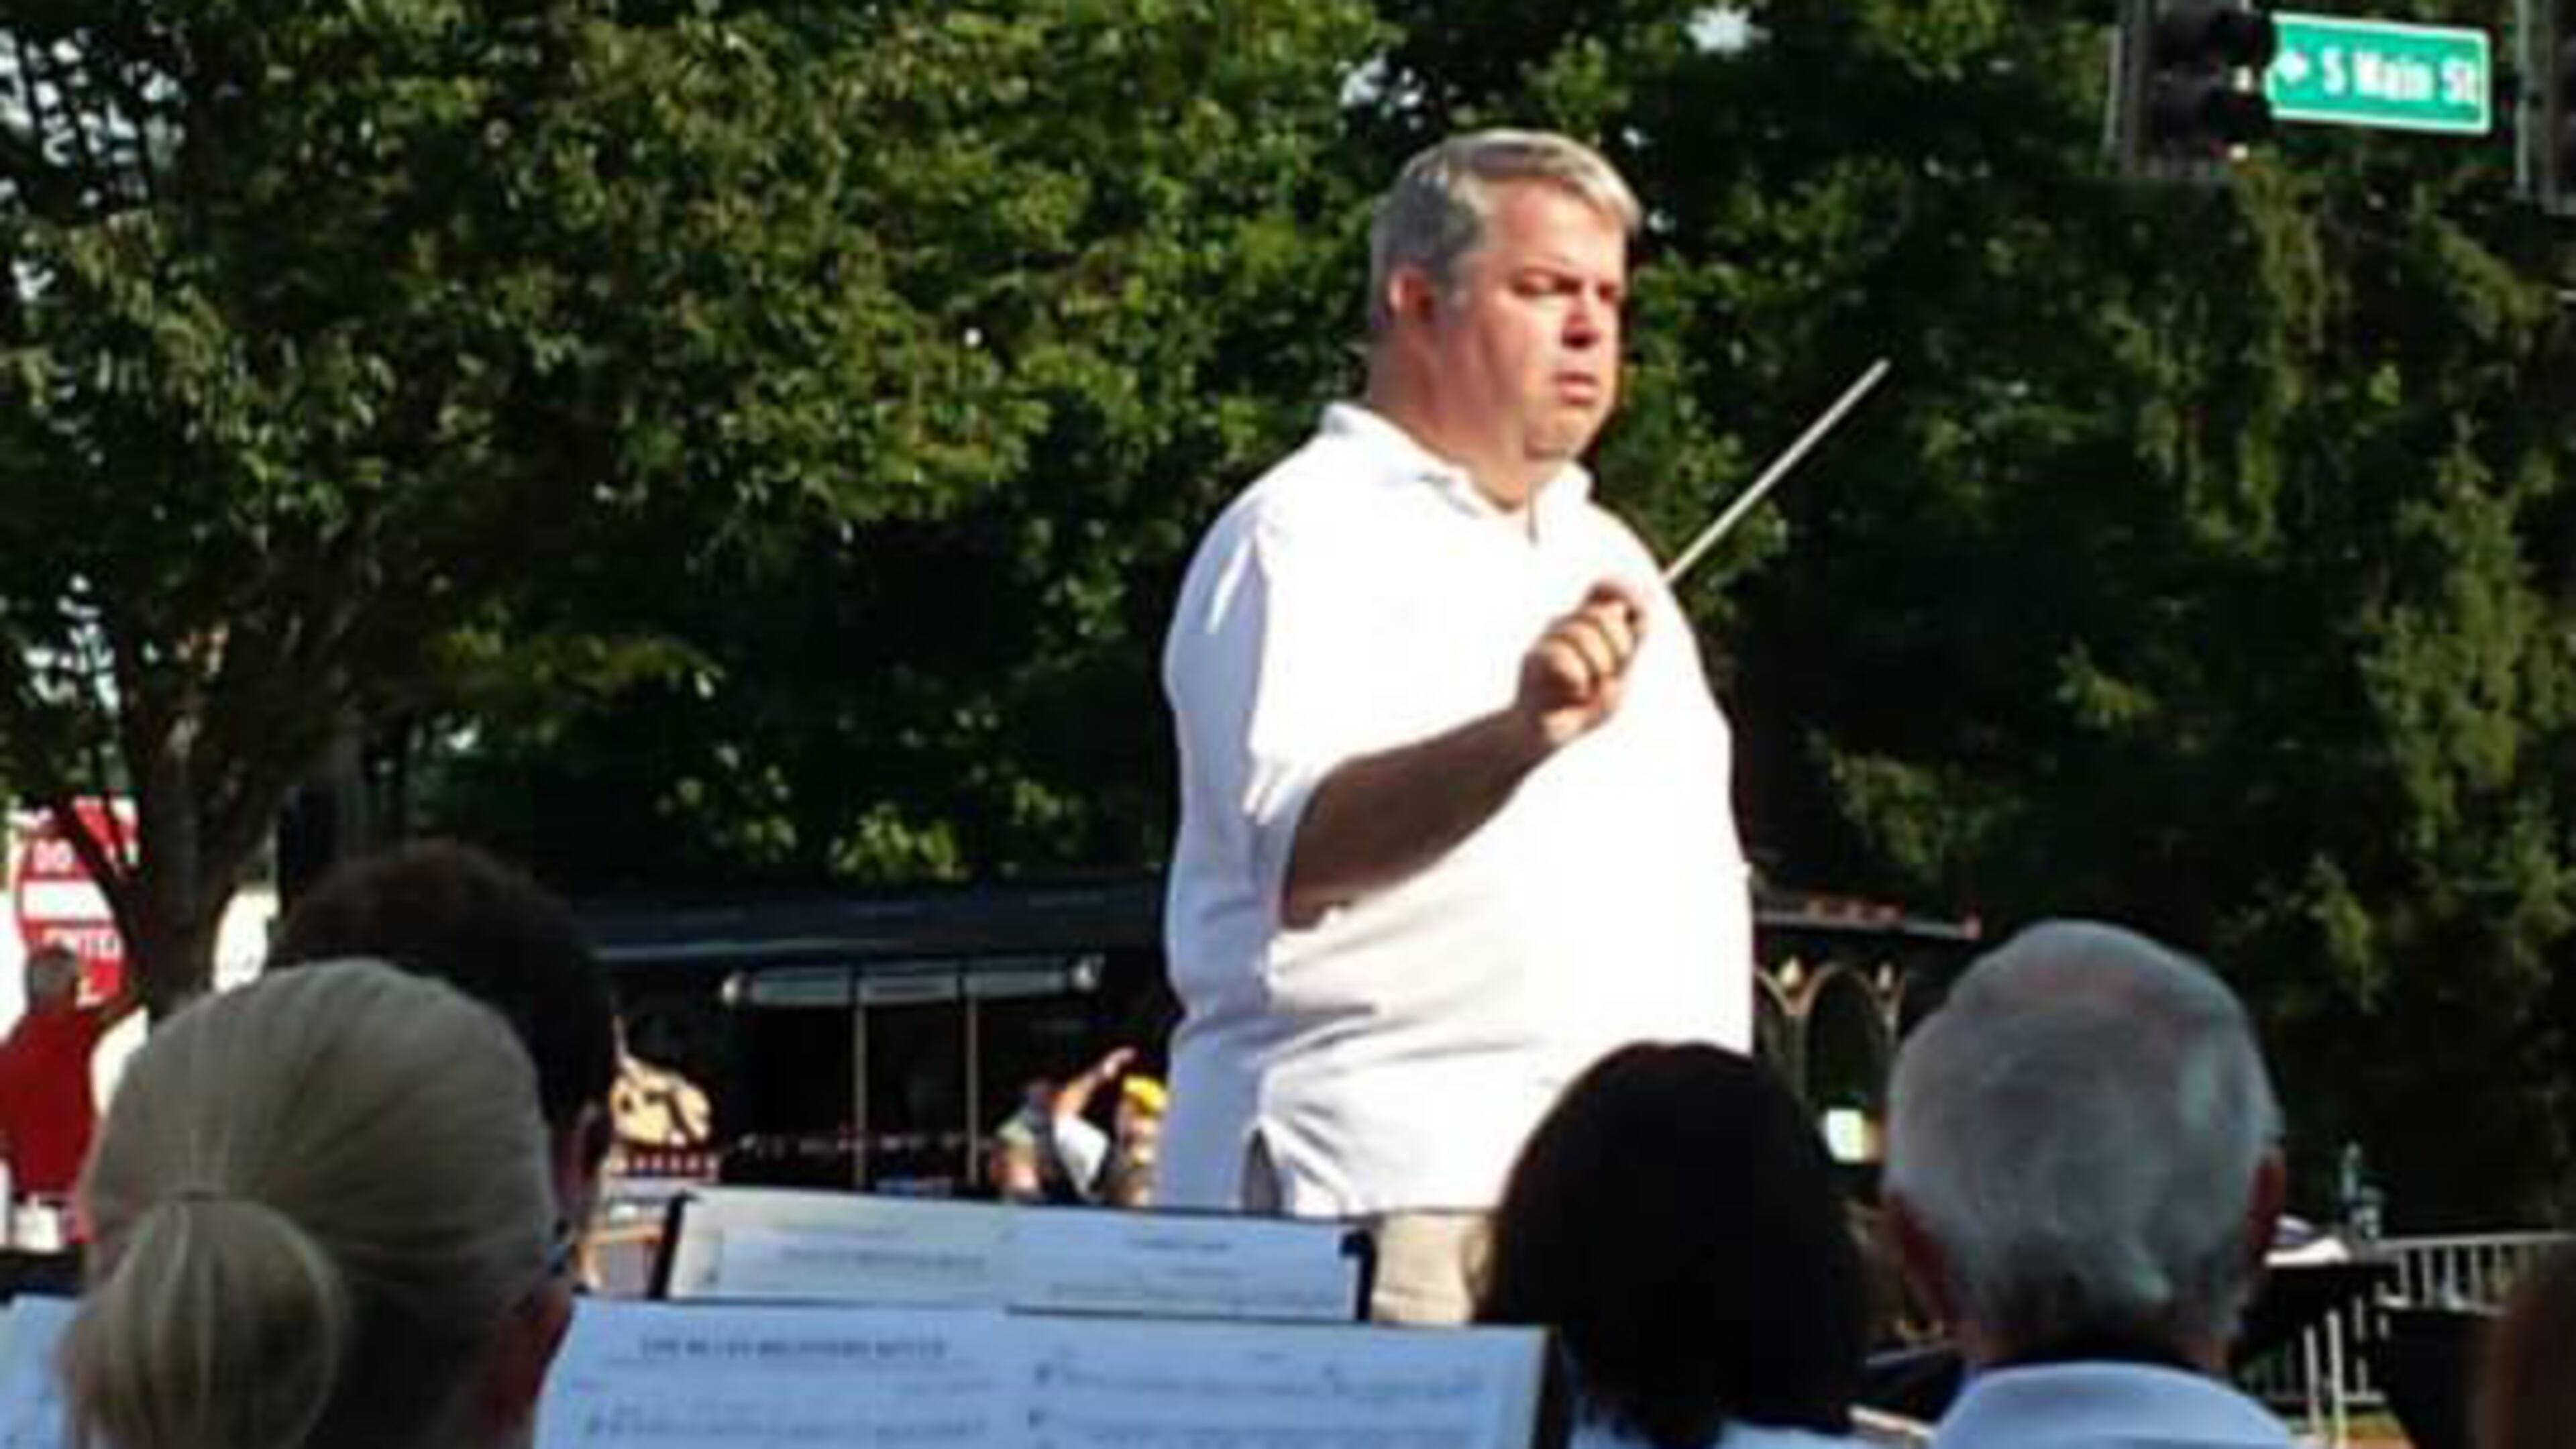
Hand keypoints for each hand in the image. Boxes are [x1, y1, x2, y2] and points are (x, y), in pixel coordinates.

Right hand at [1517, 579, 1645, 748]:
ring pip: (1582, 634)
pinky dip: (1579, 680)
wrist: (1545, 735)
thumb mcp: (1617, 680)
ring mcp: (1548, 639)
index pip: (1604, 588)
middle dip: (1619, 646)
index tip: (1634, 611)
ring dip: (1598, 669)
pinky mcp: (1532, 659)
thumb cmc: (1583, 708)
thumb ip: (1625, 647)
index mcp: (1589, 625)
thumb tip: (1616, 610)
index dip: (1622, 590)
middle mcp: (1567, 625)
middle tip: (1612, 673)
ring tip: (1591, 689)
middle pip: (1602, 615)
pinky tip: (1576, 694)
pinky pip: (1562, 656)